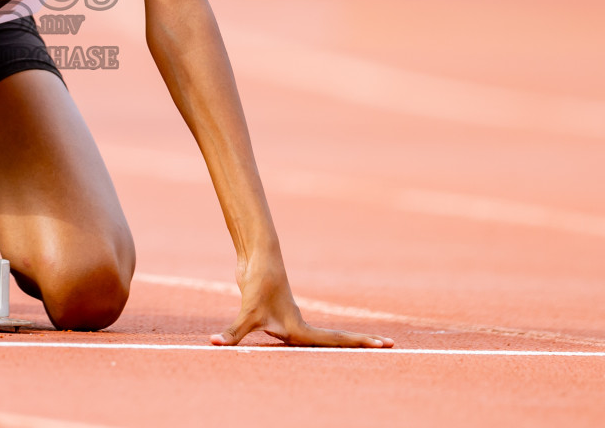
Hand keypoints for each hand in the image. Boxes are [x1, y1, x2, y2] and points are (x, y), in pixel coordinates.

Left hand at [211, 257, 392, 347]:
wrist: (257, 257)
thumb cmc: (257, 284)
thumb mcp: (246, 313)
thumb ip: (233, 333)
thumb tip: (215, 344)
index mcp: (298, 329)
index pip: (334, 342)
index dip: (358, 345)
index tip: (385, 345)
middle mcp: (298, 326)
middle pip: (335, 340)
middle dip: (359, 345)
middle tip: (390, 346)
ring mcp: (289, 319)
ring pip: (320, 337)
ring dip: (341, 343)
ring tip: (364, 348)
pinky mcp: (277, 314)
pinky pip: (299, 333)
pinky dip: (315, 339)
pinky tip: (309, 346)